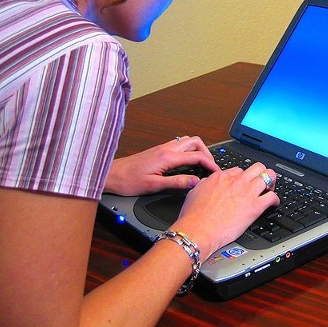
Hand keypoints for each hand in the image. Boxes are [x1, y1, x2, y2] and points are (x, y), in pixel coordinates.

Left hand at [104, 136, 219, 195]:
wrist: (111, 174)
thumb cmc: (128, 181)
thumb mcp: (154, 186)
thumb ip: (177, 182)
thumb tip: (196, 181)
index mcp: (167, 157)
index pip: (196, 155)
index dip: (210, 164)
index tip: (216, 172)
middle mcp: (166, 148)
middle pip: (195, 141)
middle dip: (207, 152)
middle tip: (210, 167)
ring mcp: (162, 147)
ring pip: (187, 141)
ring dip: (198, 150)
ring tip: (202, 164)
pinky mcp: (159, 150)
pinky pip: (180, 145)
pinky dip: (189, 151)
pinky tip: (187, 163)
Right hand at [171, 163, 279, 256]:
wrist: (198, 230)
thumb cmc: (193, 216)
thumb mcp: (194, 192)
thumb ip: (205, 185)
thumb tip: (208, 183)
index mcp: (221, 177)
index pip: (238, 170)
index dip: (242, 177)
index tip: (243, 183)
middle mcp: (236, 181)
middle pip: (257, 167)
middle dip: (260, 173)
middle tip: (260, 182)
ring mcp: (247, 192)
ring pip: (268, 176)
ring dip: (271, 182)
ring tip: (270, 189)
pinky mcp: (255, 206)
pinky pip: (272, 197)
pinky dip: (275, 199)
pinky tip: (273, 203)